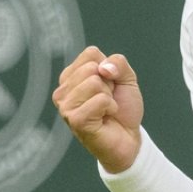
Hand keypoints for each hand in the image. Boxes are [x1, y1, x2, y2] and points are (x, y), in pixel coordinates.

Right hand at [52, 45, 144, 172]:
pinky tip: (105, 118)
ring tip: (105, 110)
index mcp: (71, 76)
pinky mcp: (74, 119)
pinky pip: (100, 100)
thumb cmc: (123, 108)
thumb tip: (103, 68)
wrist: (129, 138)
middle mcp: (63, 90)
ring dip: (109, 97)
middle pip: (92, 67)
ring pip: (94, 82)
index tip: (109, 86)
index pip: (91, 53)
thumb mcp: (127, 79)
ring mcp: (66, 106)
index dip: (109, 68)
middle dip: (109, 84)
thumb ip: (119, 63)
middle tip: (107, 101)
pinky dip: (110, 107)